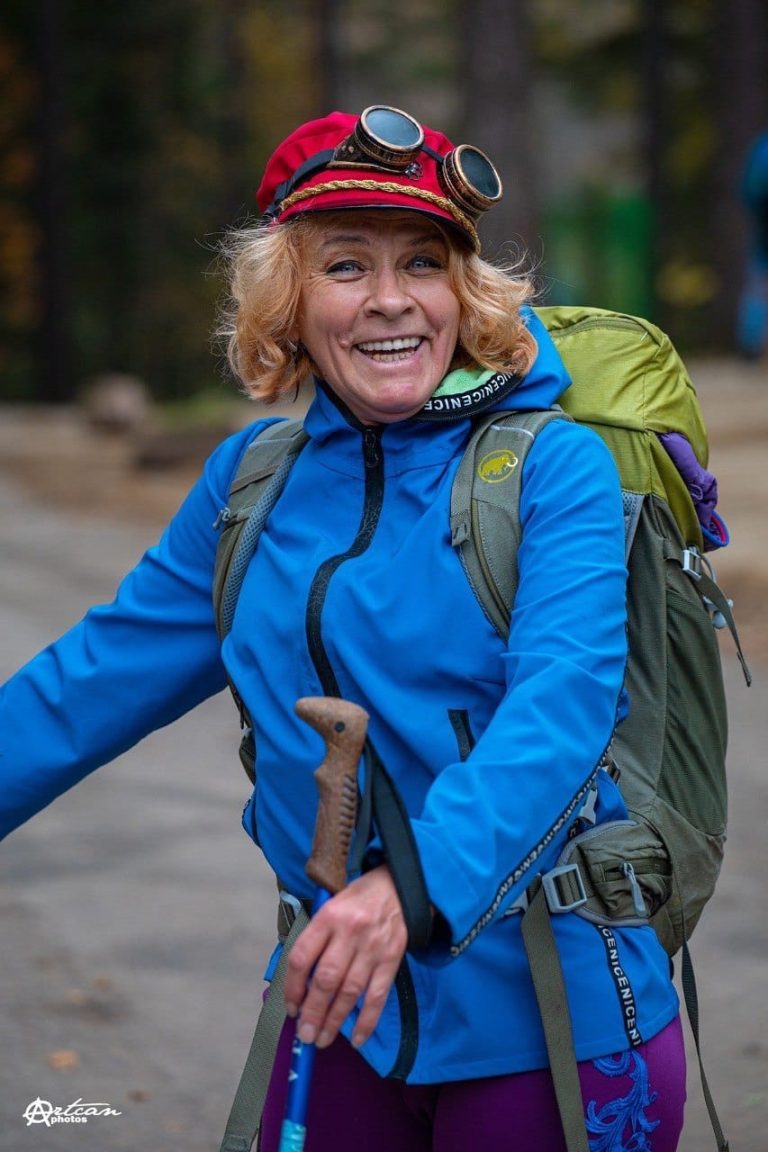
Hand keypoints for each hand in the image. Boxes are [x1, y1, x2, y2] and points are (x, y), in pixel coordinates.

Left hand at [283, 865, 407, 1050]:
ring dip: (334, 1020)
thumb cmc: (359, 899)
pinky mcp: (392, 959)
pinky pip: (378, 996)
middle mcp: (349, 933)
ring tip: (322, 1040)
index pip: (302, 957)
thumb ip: (317, 938)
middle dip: (312, 1012)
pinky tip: (357, 1039)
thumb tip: (303, 982)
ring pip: (350, 991)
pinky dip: (367, 1020)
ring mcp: (372, 948)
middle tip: (304, 1035)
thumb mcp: (331, 906)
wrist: (400, 886)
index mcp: (328, 917)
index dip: (293, 987)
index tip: (291, 1007)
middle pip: (326, 979)